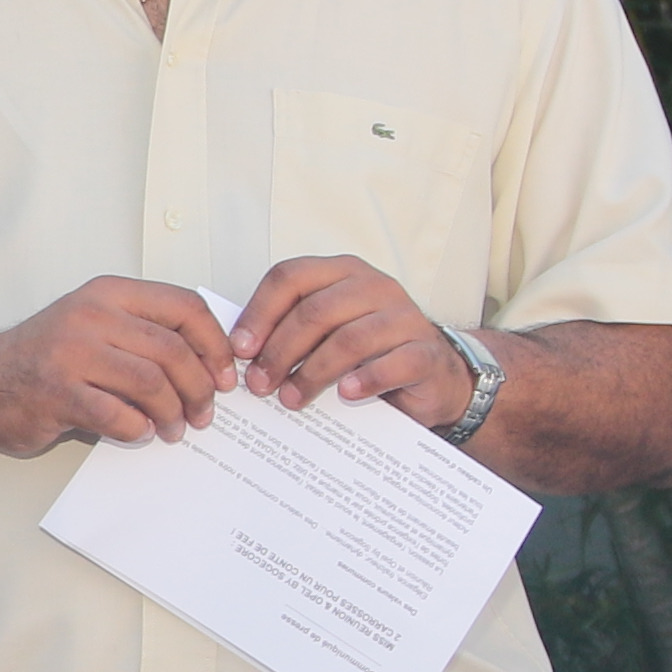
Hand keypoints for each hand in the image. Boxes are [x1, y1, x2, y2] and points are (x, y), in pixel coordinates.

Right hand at [0, 276, 235, 454]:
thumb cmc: (42, 359)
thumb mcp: (92, 325)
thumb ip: (141, 334)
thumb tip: (208, 367)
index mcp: (107, 294)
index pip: (185, 307)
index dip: (215, 344)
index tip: (224, 375)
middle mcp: (90, 316)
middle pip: (174, 350)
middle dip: (200, 388)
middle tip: (204, 413)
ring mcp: (72, 353)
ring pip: (152, 383)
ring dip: (173, 414)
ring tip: (174, 429)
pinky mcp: (58, 393)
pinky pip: (119, 416)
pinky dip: (137, 430)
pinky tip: (137, 433)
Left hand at [229, 252, 476, 423]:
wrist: (432, 376)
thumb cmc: (368, 353)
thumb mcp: (326, 333)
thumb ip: (290, 331)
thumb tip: (239, 354)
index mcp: (342, 272)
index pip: (290, 277)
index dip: (260, 313)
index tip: (239, 350)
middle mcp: (374, 286)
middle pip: (315, 311)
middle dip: (280, 351)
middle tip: (260, 385)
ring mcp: (404, 317)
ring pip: (350, 339)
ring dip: (313, 373)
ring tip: (291, 399)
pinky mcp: (426, 351)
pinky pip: (393, 363)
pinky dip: (365, 380)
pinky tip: (345, 394)